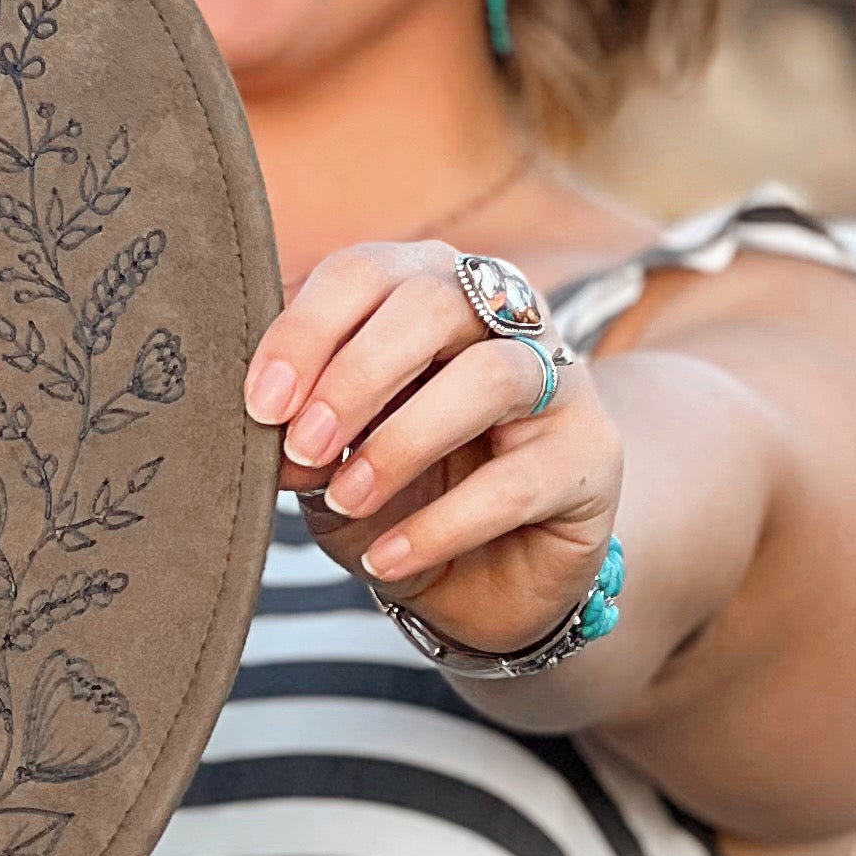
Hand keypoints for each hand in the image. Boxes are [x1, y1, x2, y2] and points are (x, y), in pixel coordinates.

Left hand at [242, 240, 619, 659]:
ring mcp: (560, 379)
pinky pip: (519, 481)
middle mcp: (503, 315)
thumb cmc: (401, 493)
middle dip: (356, 375)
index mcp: (428, 288)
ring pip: (491, 375)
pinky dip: (442, 524)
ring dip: (403, 440)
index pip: (366, 272)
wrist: (484, 583)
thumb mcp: (333, 456)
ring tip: (346, 499)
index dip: (306, 329)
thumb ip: (301, 423)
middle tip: (303, 446)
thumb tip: (264, 420)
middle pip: (433, 302)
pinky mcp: (594, 456)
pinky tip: (389, 557)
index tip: (261, 402)